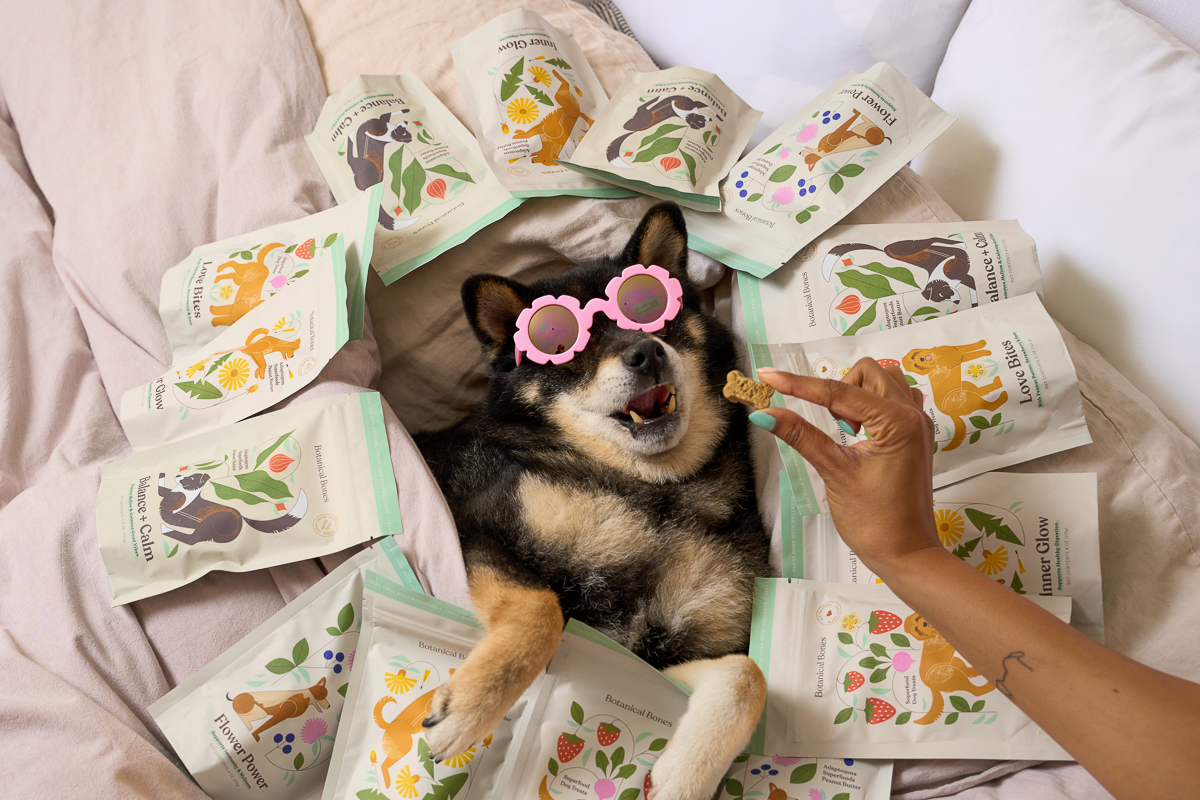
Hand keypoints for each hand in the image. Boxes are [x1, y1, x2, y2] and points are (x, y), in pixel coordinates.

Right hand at [752, 359, 942, 575]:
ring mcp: (918, 425)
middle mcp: (913, 416)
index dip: (798, 384)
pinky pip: (894, 400)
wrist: (906, 554)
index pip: (838, 392)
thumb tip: (765, 414)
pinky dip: (872, 405)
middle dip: (836, 389)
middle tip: (823, 421)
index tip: (768, 376)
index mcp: (897, 422)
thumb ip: (801, 436)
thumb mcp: (834, 472)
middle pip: (867, 373)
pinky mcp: (914, 436)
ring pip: (883, 381)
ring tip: (845, 429)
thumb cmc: (876, 520)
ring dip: (857, 394)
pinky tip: (859, 431)